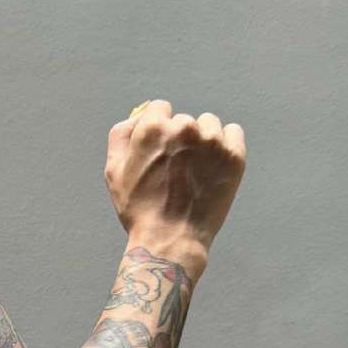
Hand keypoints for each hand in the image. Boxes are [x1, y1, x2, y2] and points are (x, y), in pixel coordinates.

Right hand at [105, 100, 245, 262]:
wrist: (170, 239)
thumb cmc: (139, 208)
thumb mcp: (114, 171)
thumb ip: (122, 135)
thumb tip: (138, 117)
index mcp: (153, 128)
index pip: (159, 108)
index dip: (157, 129)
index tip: (160, 150)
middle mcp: (185, 129)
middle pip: (183, 120)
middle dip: (179, 139)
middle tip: (175, 168)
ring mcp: (212, 141)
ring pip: (208, 125)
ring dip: (202, 140)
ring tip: (194, 169)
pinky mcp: (234, 155)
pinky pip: (233, 132)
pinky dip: (225, 144)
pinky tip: (214, 165)